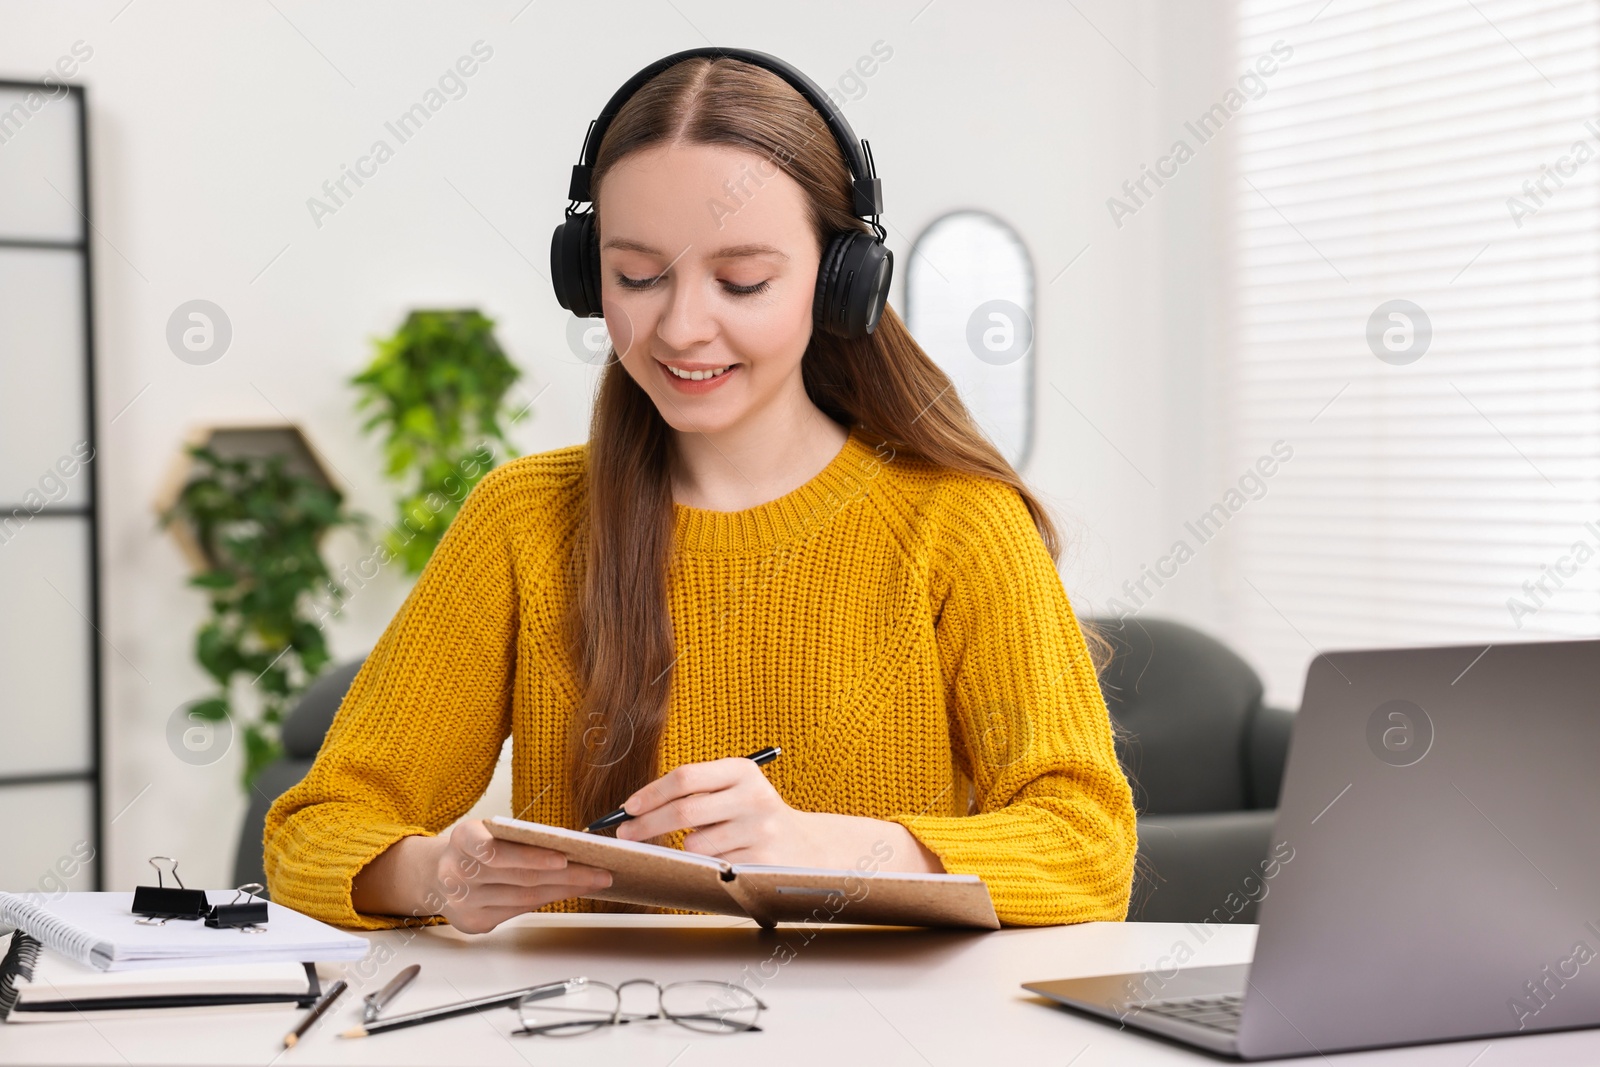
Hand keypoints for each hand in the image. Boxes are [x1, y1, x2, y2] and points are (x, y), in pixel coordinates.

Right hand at [358, 819, 613, 934]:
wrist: (434, 876)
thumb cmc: (473, 848)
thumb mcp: (486, 831)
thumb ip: (515, 837)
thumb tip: (569, 844)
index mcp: (461, 838)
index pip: (495, 850)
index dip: (530, 856)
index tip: (563, 857)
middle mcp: (456, 872)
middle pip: (520, 877)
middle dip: (566, 874)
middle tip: (600, 869)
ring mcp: (463, 902)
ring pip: (524, 897)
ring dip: (564, 889)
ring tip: (594, 880)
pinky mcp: (472, 923)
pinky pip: (518, 912)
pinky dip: (548, 901)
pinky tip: (570, 892)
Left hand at [612, 758, 945, 873]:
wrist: (809, 849)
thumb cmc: (753, 819)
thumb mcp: (734, 792)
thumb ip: (694, 794)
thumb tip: (635, 810)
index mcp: (742, 771)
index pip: (686, 777)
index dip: (650, 793)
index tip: (627, 808)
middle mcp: (754, 796)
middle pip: (684, 811)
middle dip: (646, 825)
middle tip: (626, 835)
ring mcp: (760, 830)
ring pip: (695, 845)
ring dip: (684, 851)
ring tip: (699, 848)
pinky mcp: (761, 860)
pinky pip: (712, 867)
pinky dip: (703, 868)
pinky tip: (715, 863)